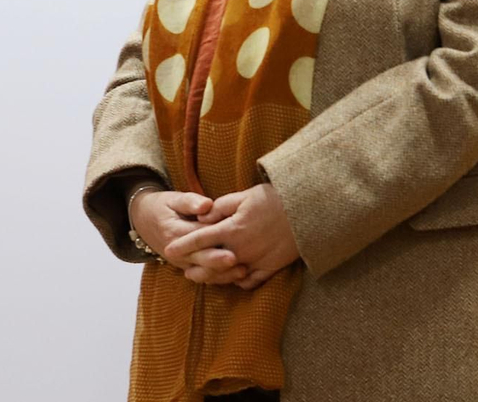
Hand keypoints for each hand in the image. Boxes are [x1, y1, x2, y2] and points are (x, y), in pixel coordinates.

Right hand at [130, 189, 246, 284]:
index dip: (214, 234)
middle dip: (218, 260)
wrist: (144, 221)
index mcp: (174, 232)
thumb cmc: (163, 207)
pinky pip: (204, 275)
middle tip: (236, 259)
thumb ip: (190, 201)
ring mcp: (183, 262)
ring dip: (223, 273)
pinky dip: (220, 278)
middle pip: (201, 256)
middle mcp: (178, 251)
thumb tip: (207, 204)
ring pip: (204, 271)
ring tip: (243, 272)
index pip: (197, 234)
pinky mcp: (188, 267)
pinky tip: (238, 277)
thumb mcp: (173, 199)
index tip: (231, 234)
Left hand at [164, 183, 299, 289]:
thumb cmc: (274, 199)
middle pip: (212, 264)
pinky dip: (239, 281)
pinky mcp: (272, 268)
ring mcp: (257, 261)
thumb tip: (201, 218)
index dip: (183, 246)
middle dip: (196, 269)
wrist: (308, 211)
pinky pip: (252, 281)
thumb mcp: (243, 197)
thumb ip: (219, 208)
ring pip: (230, 276)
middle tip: (185, 271)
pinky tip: (233, 277)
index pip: (200, 239)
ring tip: (203, 278)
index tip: (168, 251)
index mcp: (232, 229)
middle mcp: (242, 249)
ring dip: (214, 278)